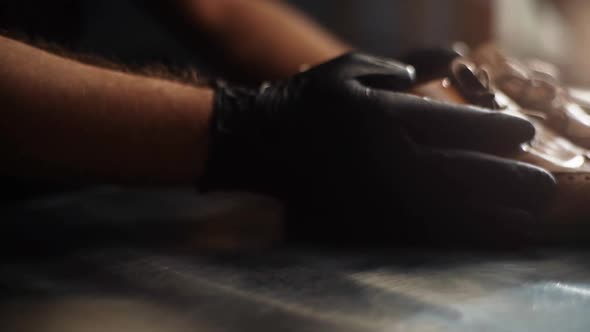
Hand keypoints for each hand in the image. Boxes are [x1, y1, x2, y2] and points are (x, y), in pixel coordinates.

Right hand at [203, 53, 555, 244]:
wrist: (259, 142)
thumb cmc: (307, 100)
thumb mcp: (349, 68)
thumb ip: (400, 65)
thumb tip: (446, 61)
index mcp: (381, 116)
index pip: (452, 125)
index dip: (495, 130)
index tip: (524, 134)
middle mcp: (383, 159)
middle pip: (460, 173)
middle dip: (509, 179)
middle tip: (545, 184)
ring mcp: (374, 195)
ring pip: (445, 210)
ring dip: (492, 216)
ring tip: (528, 218)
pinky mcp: (362, 219)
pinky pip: (417, 233)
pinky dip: (456, 237)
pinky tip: (478, 239)